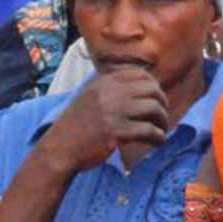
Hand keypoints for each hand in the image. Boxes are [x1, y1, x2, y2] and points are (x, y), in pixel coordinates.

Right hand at [37, 67, 168, 171]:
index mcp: (104, 81)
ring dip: (163, 121)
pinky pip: (148, 131)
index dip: (154, 86)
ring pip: (154, 109)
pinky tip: (157, 142)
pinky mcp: (116, 131)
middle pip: (152, 89)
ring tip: (161, 131)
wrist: (59, 147)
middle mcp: (109, 92)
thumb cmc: (77, 125)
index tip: (156, 99)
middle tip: (162, 117)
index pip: (140, 74)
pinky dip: (158, 137)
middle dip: (162, 103)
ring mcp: (112, 110)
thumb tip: (144, 86)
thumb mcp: (90, 96)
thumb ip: (111, 88)